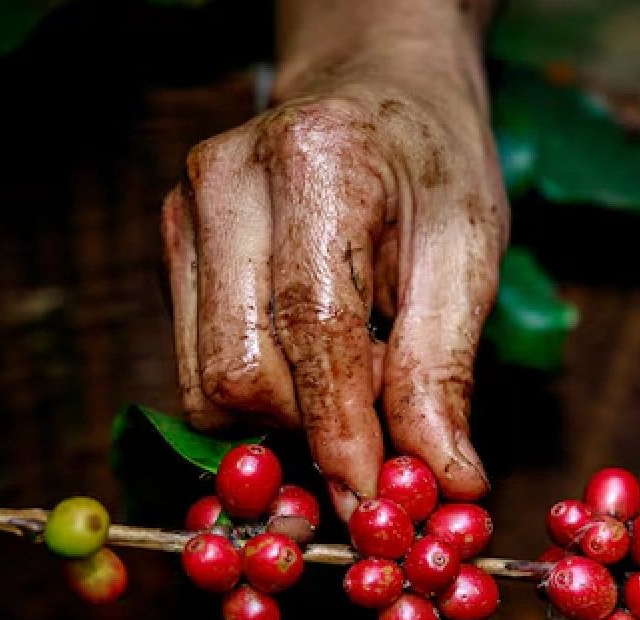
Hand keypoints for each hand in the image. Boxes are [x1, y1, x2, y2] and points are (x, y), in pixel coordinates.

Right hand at [161, 2, 506, 518]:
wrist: (377, 94)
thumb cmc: (432, 170)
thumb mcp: (469, 255)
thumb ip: (443, 370)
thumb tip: (444, 482)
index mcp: (316, 162)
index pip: (312, 326)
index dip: (342, 431)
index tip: (374, 504)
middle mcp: (224, 182)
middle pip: (240, 369)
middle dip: (313, 427)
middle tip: (384, 417)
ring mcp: (182, 214)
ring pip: (207, 382)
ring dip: (286, 415)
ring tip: (353, 371)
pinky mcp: (169, 250)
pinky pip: (199, 367)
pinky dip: (262, 391)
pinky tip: (311, 356)